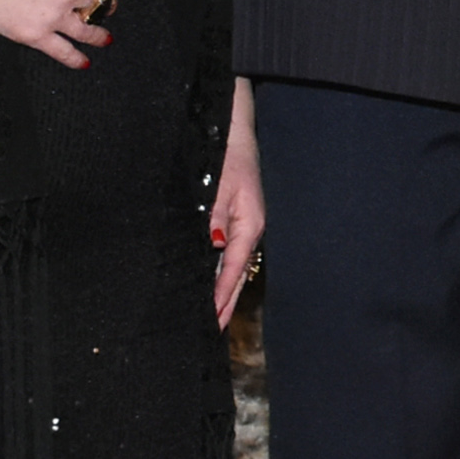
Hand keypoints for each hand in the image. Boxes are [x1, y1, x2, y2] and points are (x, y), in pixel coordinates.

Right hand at [0, 0, 118, 67]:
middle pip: (97, 0)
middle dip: (102, 2)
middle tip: (102, 5)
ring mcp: (53, 16)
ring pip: (87, 29)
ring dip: (99, 34)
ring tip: (104, 38)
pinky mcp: (34, 34)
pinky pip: (62, 51)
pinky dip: (76, 59)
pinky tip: (84, 62)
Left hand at [207, 78, 263, 322]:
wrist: (230, 127)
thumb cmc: (225, 153)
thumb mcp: (217, 186)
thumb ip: (213, 218)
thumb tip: (213, 249)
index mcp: (250, 224)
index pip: (234, 270)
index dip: (221, 297)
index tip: (211, 320)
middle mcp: (249, 229)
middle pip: (237, 275)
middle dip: (225, 303)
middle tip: (211, 331)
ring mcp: (243, 225)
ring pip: (233, 267)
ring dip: (222, 291)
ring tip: (211, 317)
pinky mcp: (235, 218)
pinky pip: (228, 253)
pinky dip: (220, 272)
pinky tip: (210, 283)